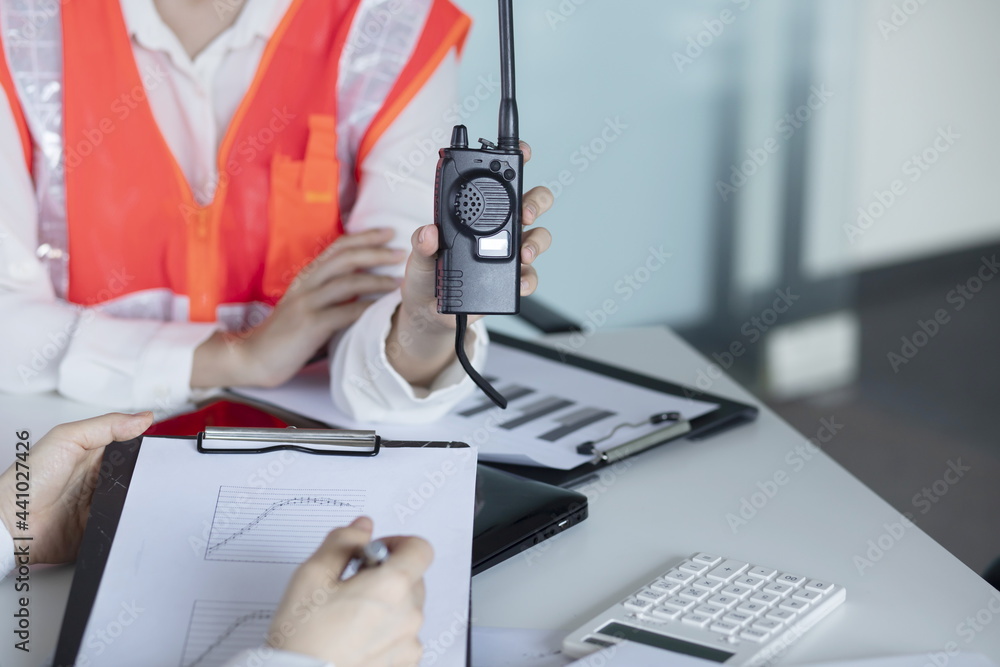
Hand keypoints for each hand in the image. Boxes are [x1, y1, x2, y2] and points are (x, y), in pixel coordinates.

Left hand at [0, 412, 153, 564]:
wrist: (11, 524)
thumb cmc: (28, 480)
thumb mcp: (67, 438)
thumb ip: (106, 426)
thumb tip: (143, 418)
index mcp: (95, 454)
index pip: (131, 446)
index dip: (146, 445)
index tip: (159, 445)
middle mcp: (99, 479)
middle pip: (136, 476)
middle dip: (144, 476)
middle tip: (143, 475)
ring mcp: (100, 504)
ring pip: (133, 501)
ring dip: (137, 501)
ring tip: (133, 496)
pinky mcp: (98, 528)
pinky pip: (122, 525)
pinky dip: (127, 523)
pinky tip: (126, 516)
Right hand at [192, 228, 405, 387]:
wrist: (252, 357)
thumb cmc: (284, 335)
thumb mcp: (306, 307)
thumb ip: (329, 295)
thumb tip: (362, 290)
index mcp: (306, 277)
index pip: (337, 248)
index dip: (364, 237)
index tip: (388, 232)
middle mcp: (306, 284)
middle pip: (345, 258)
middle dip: (376, 252)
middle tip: (401, 251)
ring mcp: (307, 303)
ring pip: (348, 282)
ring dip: (377, 280)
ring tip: (399, 280)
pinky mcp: (310, 324)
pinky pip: (345, 312)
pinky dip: (367, 308)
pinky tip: (383, 308)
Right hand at [268, 517, 431, 666]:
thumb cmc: (303, 637)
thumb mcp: (312, 576)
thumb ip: (342, 543)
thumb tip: (362, 528)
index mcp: (391, 586)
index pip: (420, 548)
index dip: (397, 543)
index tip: (374, 553)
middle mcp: (409, 615)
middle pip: (413, 579)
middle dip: (387, 575)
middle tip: (352, 586)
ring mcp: (409, 643)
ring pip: (407, 609)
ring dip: (387, 605)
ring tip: (350, 617)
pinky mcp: (404, 664)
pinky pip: (404, 637)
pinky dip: (387, 632)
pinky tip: (356, 639)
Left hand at [387, 141, 553, 385]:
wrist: (429, 314)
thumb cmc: (425, 276)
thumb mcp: (417, 257)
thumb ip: (420, 243)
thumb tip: (428, 232)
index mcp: (476, 212)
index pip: (500, 179)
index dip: (516, 160)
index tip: (523, 153)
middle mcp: (498, 228)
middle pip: (532, 203)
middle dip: (535, 202)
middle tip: (525, 212)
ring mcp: (509, 253)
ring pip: (538, 238)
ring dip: (536, 242)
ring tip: (524, 253)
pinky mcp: (512, 281)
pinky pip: (531, 277)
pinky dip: (528, 279)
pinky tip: (519, 283)